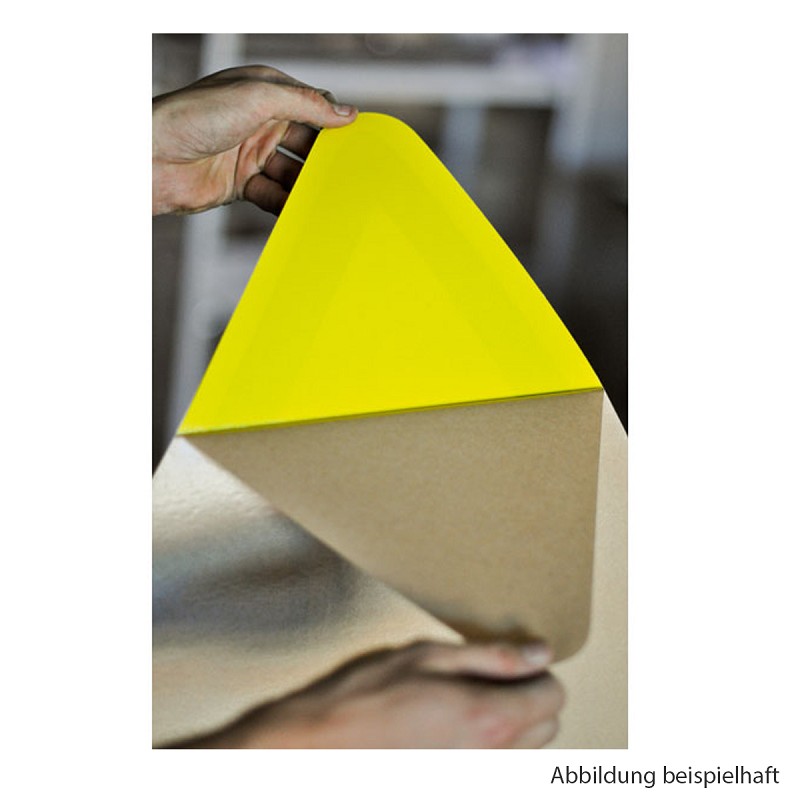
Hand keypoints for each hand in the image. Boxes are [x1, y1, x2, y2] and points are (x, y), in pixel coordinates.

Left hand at [152, 65, 357, 215]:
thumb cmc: (191, 117)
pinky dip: (289, 206)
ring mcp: (250, 154)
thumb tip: (345, 113)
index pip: (312, 106)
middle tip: (350, 177)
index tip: (360, 144)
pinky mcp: (240, 185)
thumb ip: (304, 104)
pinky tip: (305, 214)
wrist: (147, 158)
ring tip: (330, 200)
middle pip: (307, 143)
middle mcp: (259, 122)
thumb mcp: (256, 98)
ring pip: (293, 172)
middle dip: (326, 160)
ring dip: (309, 186)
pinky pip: (274, 196)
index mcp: (265, 92)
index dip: (336, 124)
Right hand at [171, 640, 564, 748]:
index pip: (554, 696)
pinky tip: (449, 735)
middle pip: (548, 728)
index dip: (536, 674)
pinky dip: (488, 751)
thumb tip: (542, 653)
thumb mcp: (429, 657)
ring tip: (461, 708)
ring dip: (510, 728)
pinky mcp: (462, 791)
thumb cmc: (369, 695)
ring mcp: (478, 784)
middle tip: (481, 682)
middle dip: (526, 701)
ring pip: (526, 754)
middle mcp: (494, 761)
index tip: (508, 666)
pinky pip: (499, 772)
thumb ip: (494, 657)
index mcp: (489, 719)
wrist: (322, 750)